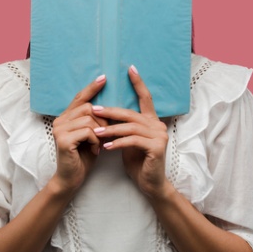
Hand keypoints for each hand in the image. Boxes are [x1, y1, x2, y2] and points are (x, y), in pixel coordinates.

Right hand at [49, 75, 108, 194]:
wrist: (71, 179)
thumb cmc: (83, 157)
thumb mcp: (90, 136)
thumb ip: (93, 121)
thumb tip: (108, 107)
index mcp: (65, 117)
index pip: (80, 97)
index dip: (92, 87)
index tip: (104, 78)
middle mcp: (59, 120)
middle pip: (88, 107)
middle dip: (102, 120)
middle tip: (105, 135)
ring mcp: (59, 129)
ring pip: (89, 119)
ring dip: (100, 132)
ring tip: (99, 145)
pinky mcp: (63, 140)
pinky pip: (87, 131)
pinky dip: (95, 141)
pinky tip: (94, 150)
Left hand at [92, 66, 169, 198]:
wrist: (150, 184)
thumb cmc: (137, 161)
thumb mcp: (128, 141)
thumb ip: (123, 127)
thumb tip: (106, 113)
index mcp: (152, 121)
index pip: (146, 98)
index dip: (138, 82)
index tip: (130, 67)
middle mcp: (158, 125)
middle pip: (131, 113)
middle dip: (110, 111)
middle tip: (93, 109)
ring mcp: (159, 136)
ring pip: (130, 127)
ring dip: (110, 130)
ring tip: (95, 133)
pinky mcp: (157, 148)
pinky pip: (133, 141)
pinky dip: (117, 143)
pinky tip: (105, 147)